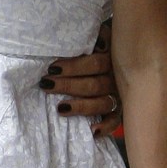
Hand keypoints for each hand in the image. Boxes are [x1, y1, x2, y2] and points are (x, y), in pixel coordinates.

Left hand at [39, 22, 121, 137]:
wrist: (122, 56)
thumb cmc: (94, 45)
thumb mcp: (93, 36)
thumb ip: (90, 36)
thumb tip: (81, 37)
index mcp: (110, 57)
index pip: (94, 63)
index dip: (73, 66)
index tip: (51, 68)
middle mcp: (116, 77)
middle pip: (94, 84)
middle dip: (68, 85)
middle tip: (46, 84)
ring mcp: (119, 94)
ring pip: (102, 103)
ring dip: (80, 107)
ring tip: (60, 108)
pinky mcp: (120, 109)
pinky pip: (115, 121)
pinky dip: (105, 127)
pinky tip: (91, 131)